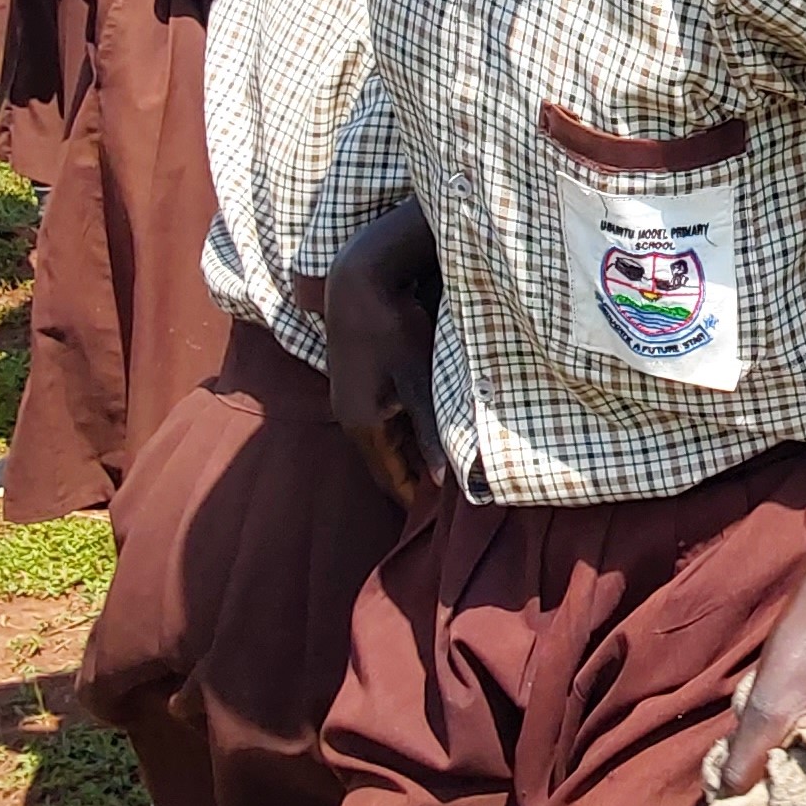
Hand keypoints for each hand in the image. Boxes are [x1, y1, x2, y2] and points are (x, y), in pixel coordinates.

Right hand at [323, 201, 442, 507]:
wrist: (361, 285)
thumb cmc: (395, 330)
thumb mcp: (421, 381)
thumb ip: (432, 430)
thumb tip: (445, 480)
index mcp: (363, 424)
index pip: (389, 479)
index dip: (415, 498)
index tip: (442, 521)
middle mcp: (351, 417)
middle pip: (387, 463)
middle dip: (417, 480)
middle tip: (453, 500)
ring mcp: (351, 400)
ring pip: (387, 442)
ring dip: (413, 455)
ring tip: (447, 471)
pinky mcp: (359, 383)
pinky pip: (385, 421)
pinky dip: (407, 433)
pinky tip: (430, 433)